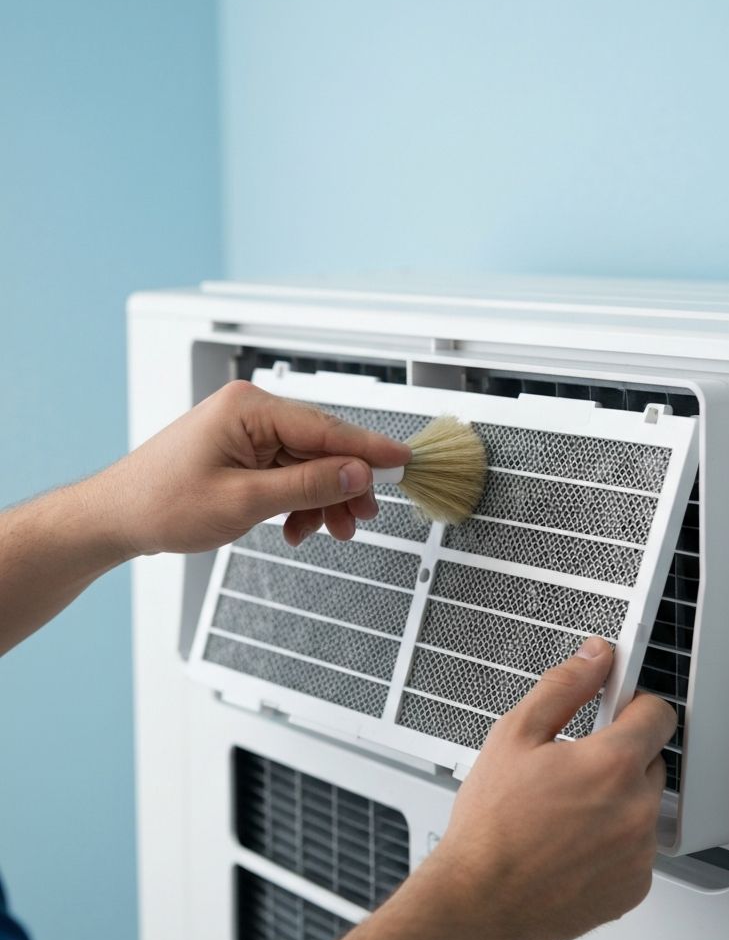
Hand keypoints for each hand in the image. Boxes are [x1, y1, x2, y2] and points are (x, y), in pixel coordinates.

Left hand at [99, 380, 409, 555]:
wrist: (116, 518)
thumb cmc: (160, 503)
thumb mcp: (244, 501)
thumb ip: (308, 485)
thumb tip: (357, 473)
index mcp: (248, 408)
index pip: (326, 427)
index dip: (369, 448)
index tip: (402, 461)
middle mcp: (251, 412)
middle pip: (322, 446)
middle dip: (343, 485)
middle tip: (361, 517)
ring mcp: (248, 432)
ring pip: (309, 463)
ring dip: (323, 499)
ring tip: (329, 530)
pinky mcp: (244, 451)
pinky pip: (289, 473)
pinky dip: (300, 501)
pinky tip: (298, 527)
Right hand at [284, 638, 675, 939]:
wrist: (478, 902)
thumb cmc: (491, 824)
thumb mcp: (515, 733)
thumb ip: (565, 685)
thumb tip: (595, 657)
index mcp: (612, 765)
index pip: (659, 713)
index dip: (634, 704)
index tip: (616, 708)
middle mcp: (636, 810)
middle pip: (651, 758)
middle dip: (618, 754)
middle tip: (572, 765)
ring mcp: (638, 853)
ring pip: (643, 804)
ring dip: (617, 800)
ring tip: (566, 810)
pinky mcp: (634, 887)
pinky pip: (637, 848)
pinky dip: (614, 841)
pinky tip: (573, 842)